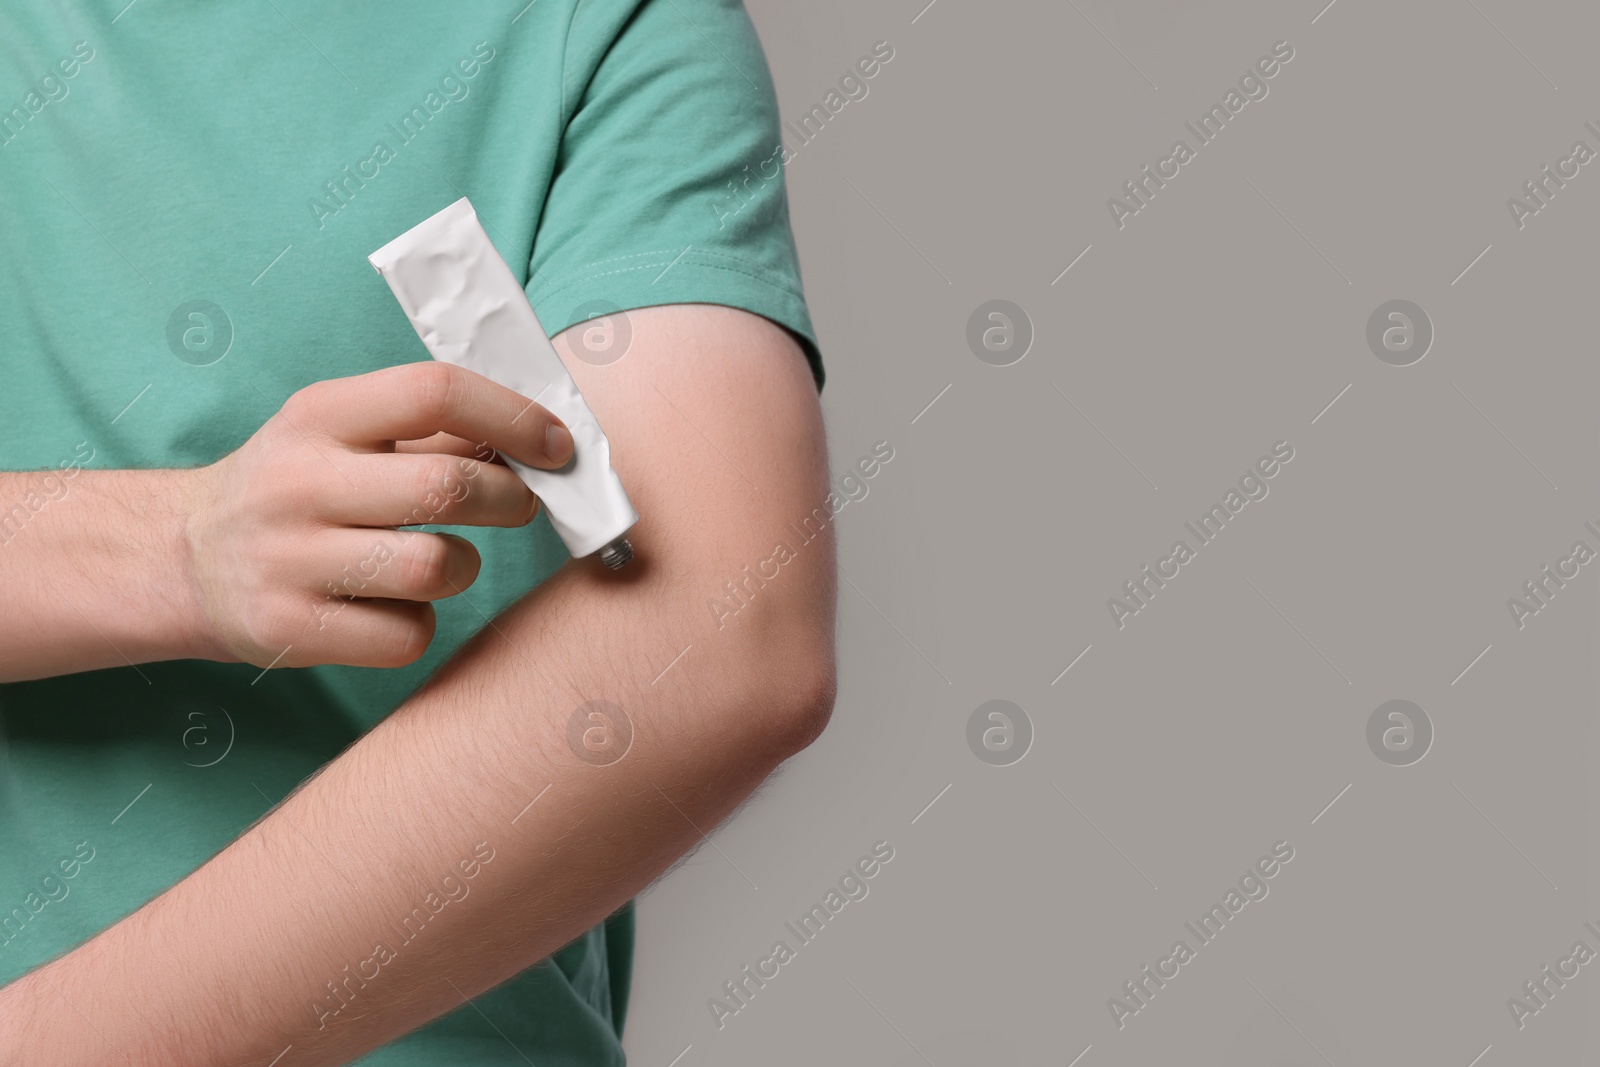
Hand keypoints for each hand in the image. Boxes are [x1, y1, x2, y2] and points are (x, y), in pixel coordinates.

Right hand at [179, 362, 573, 667]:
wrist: (182, 560)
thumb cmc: (295, 487)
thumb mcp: (340, 433)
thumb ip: (432, 432)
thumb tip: (540, 440)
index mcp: (319, 415)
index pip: (434, 392)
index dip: (514, 416)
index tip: (557, 445)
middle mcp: (298, 482)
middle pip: (448, 486)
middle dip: (513, 500)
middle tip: (521, 505)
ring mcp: (289, 560)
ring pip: (436, 567)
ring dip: (463, 567)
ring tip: (440, 560)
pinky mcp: (290, 630)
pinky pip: (407, 635)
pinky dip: (419, 624)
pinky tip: (391, 606)